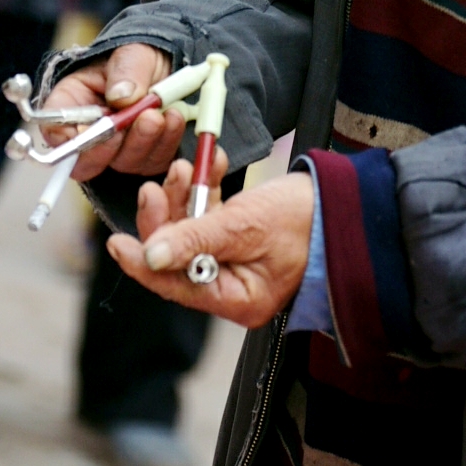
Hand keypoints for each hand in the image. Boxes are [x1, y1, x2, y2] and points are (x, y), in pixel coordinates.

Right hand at [40, 42, 179, 182]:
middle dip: (110, 147)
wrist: (170, 64)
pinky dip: (165, 142)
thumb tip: (121, 96)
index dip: (66, 139)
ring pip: (123, 163)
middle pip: (85, 162)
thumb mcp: (132, 53)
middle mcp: (89, 133)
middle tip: (134, 121)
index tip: (88, 130)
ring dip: (143, 140)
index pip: (54, 130)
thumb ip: (126, 71)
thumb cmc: (139, 58)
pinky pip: (153, 161)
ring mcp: (117, 149)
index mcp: (72, 102)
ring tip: (160, 114)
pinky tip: (174, 118)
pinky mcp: (145, 156)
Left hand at [108, 170, 314, 328]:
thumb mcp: (243, 226)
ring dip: (184, 198)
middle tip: (154, 187)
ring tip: (185, 168)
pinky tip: (210, 166)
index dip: (143, 263)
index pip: (176, 286)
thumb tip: (149, 256)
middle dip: (165, 218)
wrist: (348, 202)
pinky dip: (207, 191)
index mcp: (236, 299)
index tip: (117, 242)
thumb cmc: (305, 218)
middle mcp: (233, 286)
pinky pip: (211, 215)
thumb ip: (194, 240)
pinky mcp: (243, 235)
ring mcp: (237, 260)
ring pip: (191, 231)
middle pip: (178, 256)